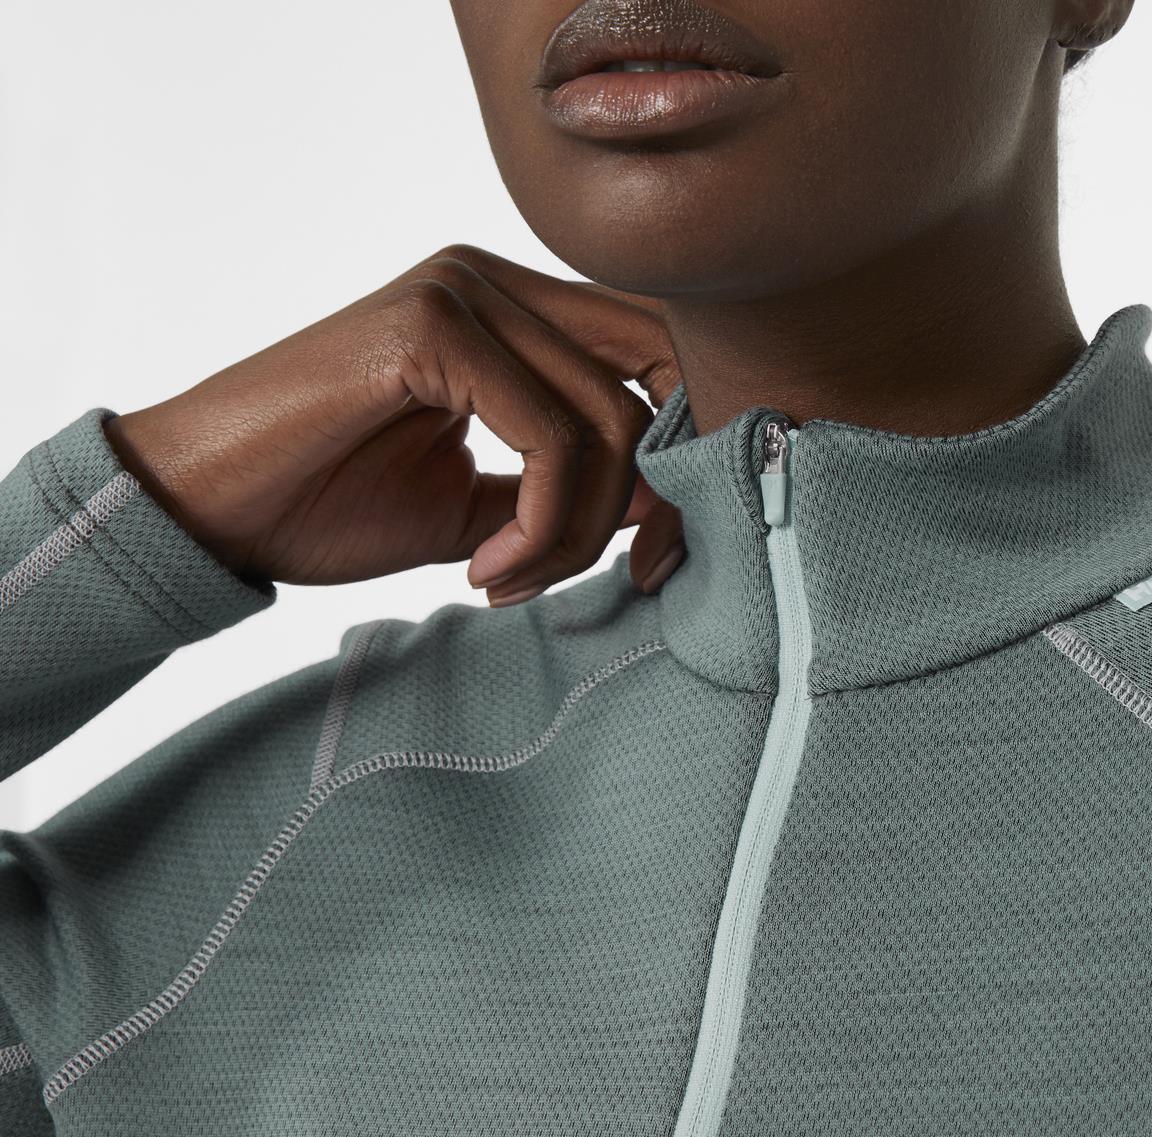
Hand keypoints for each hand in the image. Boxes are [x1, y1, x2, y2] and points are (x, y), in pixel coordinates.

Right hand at [104, 243, 686, 605]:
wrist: (203, 511)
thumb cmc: (325, 503)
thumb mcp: (480, 504)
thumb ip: (569, 489)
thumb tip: (665, 502)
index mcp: (514, 308)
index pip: (660, 356)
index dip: (687, 460)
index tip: (651, 559)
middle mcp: (496, 281)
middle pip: (660, 376)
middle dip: (663, 494)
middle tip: (627, 576)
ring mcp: (462, 291)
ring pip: (611, 419)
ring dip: (582, 531)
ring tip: (512, 578)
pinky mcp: (430, 326)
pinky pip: (550, 437)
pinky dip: (543, 524)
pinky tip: (486, 568)